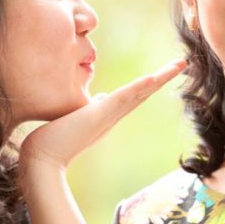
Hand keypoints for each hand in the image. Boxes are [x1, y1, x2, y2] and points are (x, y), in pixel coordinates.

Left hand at [20, 59, 185, 170]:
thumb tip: (100, 99)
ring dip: (161, 78)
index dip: (151, 82)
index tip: (165, 70)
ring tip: (179, 65)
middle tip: (182, 63)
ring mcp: (109, 115)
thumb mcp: (77, 117)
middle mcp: (114, 115)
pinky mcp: (100, 114)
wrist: (42, 160)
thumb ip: (92, 108)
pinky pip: (125, 97)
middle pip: (145, 92)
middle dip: (164, 77)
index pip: (135, 94)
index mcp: (109, 114)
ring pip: (140, 92)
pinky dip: (140, 87)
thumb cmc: (54, 140)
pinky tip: (154, 77)